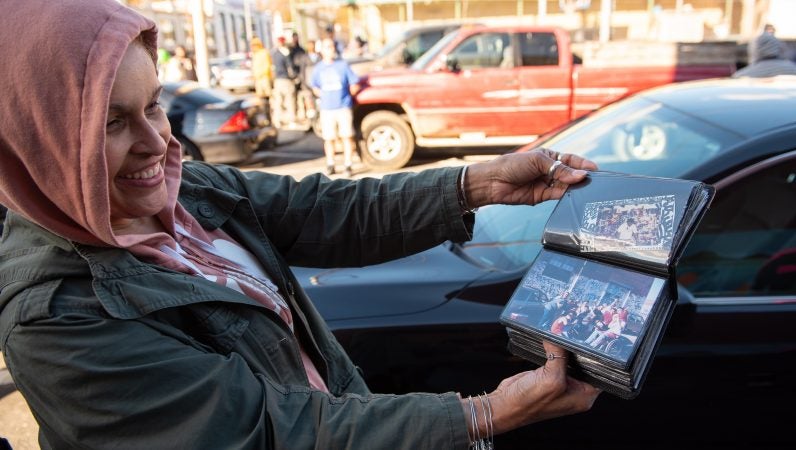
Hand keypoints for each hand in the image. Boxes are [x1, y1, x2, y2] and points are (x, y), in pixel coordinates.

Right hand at [461, 341, 600, 438]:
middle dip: (580, 349)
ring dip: (565, 348)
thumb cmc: (529, 403)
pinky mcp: (548, 375)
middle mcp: (575, 390)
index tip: (595, 339)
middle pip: (585, 363)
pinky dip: (553, 349)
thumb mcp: (550, 379)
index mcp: (584, 396)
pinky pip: (555, 358)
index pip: (600, 372)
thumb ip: (558, 355)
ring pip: (569, 359)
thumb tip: (558, 334)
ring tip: (564, 333)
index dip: (599, 356)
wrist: (504, 405)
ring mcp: (561, 382)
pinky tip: (551, 340)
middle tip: (577, 332)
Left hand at [464, 148, 597, 207]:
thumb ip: (560, 169)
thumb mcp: (538, 162)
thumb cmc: (512, 165)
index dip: (582, 164)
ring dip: (575, 187)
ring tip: (584, 187)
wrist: (493, 181)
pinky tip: (572, 193)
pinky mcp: (542, 197)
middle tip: (593, 180)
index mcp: (549, 157)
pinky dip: (566, 195)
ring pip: (566, 186)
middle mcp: (549, 170)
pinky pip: (558, 195)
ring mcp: (546, 183)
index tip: (595, 169)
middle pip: (570, 174)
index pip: (570, 160)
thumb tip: (580, 175)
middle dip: (581, 176)